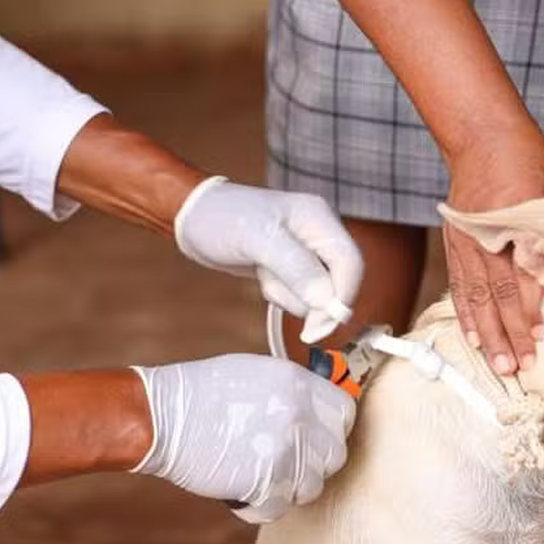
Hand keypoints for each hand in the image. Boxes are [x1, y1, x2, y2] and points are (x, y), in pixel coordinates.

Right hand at [129, 355, 355, 522]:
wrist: (162, 416)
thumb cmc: (202, 393)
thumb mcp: (257, 373)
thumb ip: (294, 391)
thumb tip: (321, 412)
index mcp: (299, 384)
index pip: (345, 414)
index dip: (330, 431)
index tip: (314, 440)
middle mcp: (298, 415)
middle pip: (334, 455)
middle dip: (312, 464)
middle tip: (283, 463)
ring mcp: (284, 449)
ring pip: (311, 487)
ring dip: (289, 488)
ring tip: (260, 476)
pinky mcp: (265, 482)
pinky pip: (280, 508)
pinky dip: (261, 507)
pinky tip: (242, 491)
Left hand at [175, 178, 363, 340]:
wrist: (193, 218)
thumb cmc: (220, 218)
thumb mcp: (257, 240)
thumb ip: (295, 268)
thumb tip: (326, 300)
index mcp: (318, 218)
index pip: (350, 263)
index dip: (342, 297)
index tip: (321, 325)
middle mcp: (318, 234)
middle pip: (339, 282)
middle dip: (312, 300)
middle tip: (284, 306)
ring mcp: (306, 252)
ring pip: (318, 293)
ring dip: (290, 296)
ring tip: (264, 275)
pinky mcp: (291, 267)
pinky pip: (299, 293)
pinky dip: (281, 294)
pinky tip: (262, 277)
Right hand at [443, 130, 543, 373]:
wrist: (481, 136)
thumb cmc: (528, 160)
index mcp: (513, 224)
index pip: (523, 277)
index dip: (532, 310)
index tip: (542, 337)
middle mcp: (485, 239)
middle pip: (497, 296)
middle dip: (510, 335)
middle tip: (522, 367)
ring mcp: (465, 244)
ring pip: (476, 299)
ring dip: (488, 335)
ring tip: (500, 364)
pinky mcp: (455, 246)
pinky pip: (460, 288)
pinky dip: (467, 316)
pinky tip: (475, 339)